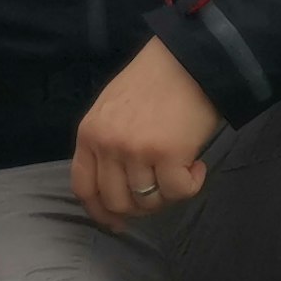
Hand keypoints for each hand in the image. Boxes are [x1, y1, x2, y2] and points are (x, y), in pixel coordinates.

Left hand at [70, 36, 221, 231]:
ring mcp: (136, 150)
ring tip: (180, 172)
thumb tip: (113, 187)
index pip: (83, 187)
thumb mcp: (112, 109)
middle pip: (115, 201)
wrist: (189, 58)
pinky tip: (196, 166)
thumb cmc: (154, 82)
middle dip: (139, 208)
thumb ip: (106, 144)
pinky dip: (191, 185)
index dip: (98, 211)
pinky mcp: (168, 153)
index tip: (115, 222)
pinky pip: (178, 191)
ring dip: (168, 195)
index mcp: (89, 134)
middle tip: (160, 193)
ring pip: (148, 201)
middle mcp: (108, 144)